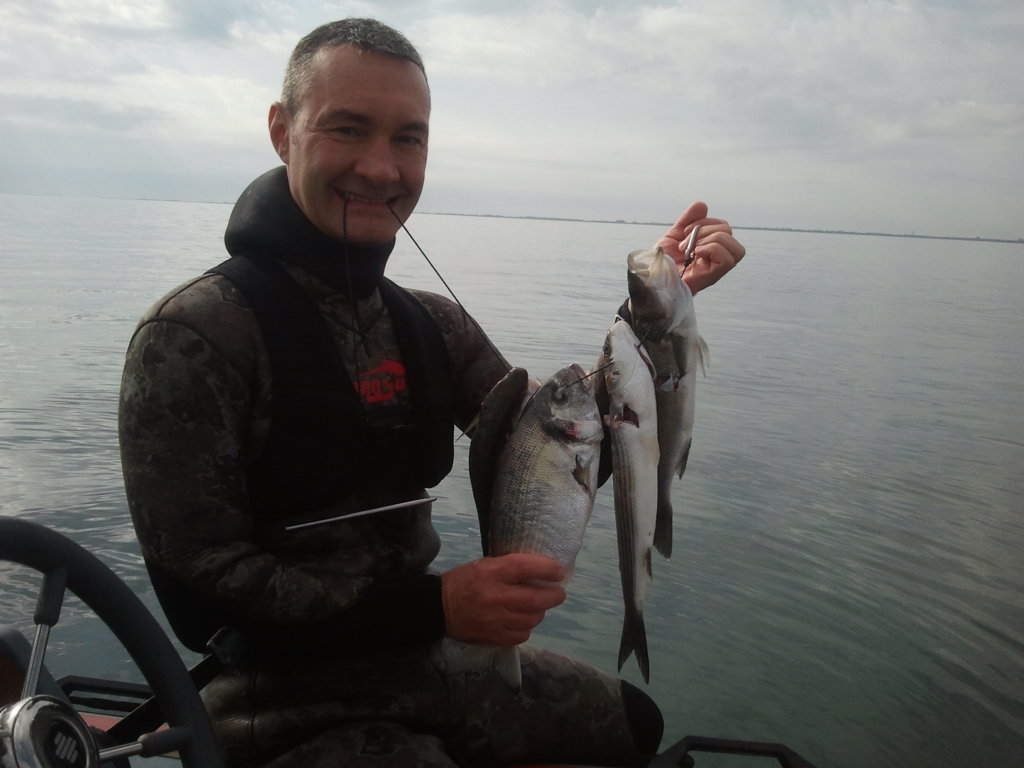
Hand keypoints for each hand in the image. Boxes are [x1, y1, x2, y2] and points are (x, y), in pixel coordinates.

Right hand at [441, 554, 566, 645]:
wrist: (439, 609)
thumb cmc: (464, 581)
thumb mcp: (484, 565)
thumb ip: (510, 568)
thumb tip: (541, 571)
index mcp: (492, 573)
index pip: (526, 568)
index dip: (548, 569)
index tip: (559, 571)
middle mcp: (496, 597)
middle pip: (536, 599)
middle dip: (554, 595)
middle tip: (559, 592)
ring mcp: (495, 621)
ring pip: (532, 619)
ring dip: (540, 612)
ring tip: (537, 606)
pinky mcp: (494, 638)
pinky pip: (522, 635)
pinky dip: (526, 627)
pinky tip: (522, 620)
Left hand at [656, 201, 745, 294]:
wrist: (650, 278)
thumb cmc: (662, 262)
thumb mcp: (674, 236)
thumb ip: (688, 220)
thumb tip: (702, 205)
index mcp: (711, 248)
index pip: (723, 227)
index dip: (705, 222)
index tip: (683, 232)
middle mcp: (716, 259)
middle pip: (729, 231)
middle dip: (704, 229)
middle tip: (684, 243)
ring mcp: (716, 269)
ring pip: (734, 246)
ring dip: (708, 240)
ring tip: (688, 249)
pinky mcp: (711, 277)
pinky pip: (727, 259)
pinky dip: (710, 249)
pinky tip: (694, 254)